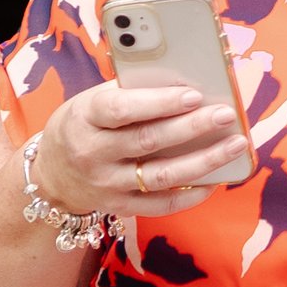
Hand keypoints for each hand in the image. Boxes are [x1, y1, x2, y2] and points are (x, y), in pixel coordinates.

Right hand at [32, 82, 250, 220]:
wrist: (51, 174)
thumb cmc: (84, 125)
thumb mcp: (92, 101)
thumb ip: (132, 91)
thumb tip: (185, 80)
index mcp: (84, 118)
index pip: (121, 109)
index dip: (159, 102)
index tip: (194, 95)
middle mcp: (92, 154)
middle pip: (148, 141)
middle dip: (193, 128)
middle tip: (226, 115)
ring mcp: (106, 184)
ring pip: (161, 176)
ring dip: (204, 161)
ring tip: (235, 145)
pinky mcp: (119, 207)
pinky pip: (161, 205)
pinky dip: (192, 195)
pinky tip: (216, 180)